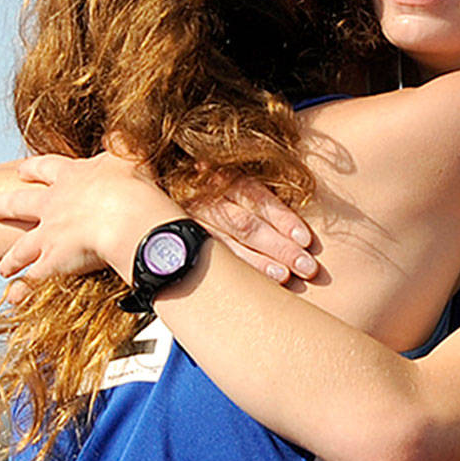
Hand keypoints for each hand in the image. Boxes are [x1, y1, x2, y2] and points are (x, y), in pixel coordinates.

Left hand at [0, 152, 182, 289]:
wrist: (129, 219)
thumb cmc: (135, 187)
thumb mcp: (130, 156)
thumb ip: (123, 142)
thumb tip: (123, 126)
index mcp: (71, 177)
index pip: (45, 169)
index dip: (32, 170)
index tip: (19, 170)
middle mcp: (52, 204)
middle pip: (18, 204)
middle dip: (1, 206)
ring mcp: (49, 234)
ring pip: (22, 248)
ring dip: (11, 259)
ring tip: (2, 268)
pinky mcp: (52, 261)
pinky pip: (34, 278)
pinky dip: (26, 288)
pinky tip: (17, 296)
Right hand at [188, 173, 317, 283]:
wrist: (151, 194)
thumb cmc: (207, 188)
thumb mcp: (227, 177)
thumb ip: (256, 193)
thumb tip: (300, 224)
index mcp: (222, 176)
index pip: (256, 197)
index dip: (282, 218)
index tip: (306, 239)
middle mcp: (205, 198)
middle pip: (246, 224)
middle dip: (279, 247)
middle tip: (308, 266)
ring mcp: (189, 221)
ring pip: (227, 245)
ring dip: (260, 262)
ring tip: (285, 275)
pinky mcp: (181, 240)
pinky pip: (210, 259)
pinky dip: (236, 271)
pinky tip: (253, 284)